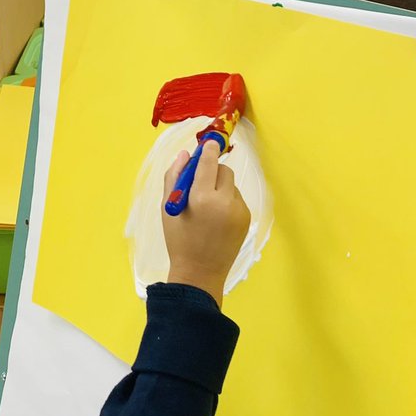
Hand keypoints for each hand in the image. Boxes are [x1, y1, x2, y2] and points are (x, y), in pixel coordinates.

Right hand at [162, 142, 250, 306]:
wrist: (200, 273)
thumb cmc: (178, 240)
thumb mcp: (168, 208)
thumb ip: (174, 177)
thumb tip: (184, 154)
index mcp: (201, 198)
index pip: (208, 162)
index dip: (208, 150)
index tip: (209, 143)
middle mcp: (224, 201)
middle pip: (224, 170)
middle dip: (213, 172)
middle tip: (201, 184)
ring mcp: (238, 210)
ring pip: (231, 185)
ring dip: (219, 188)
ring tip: (207, 210)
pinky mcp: (246, 218)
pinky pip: (237, 200)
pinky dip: (227, 202)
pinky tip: (216, 220)